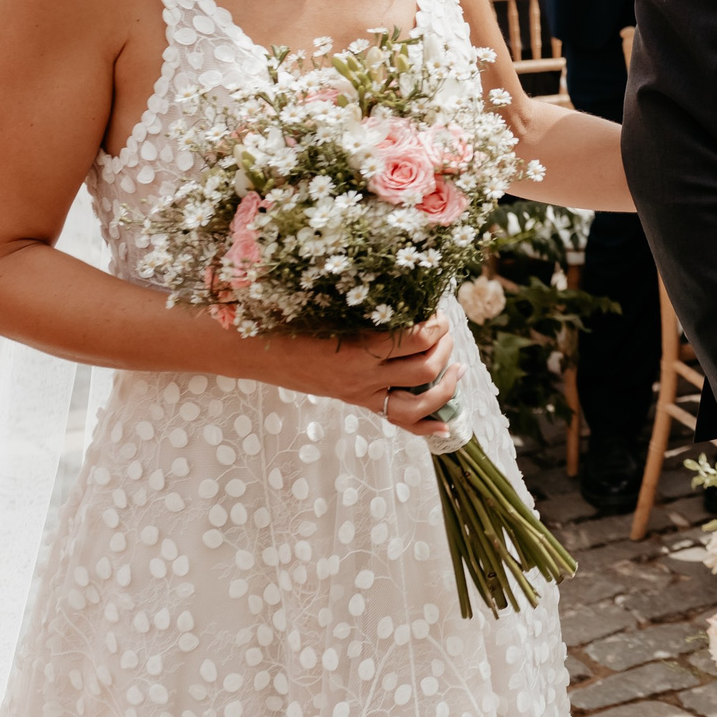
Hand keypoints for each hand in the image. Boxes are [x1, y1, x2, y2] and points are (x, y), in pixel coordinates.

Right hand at [258, 314, 461, 435]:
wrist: (257, 352)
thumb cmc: (290, 319)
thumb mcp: (328, 306)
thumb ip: (367, 304)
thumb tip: (406, 290)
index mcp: (357, 349)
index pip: (414, 339)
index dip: (435, 324)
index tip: (438, 309)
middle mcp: (362, 377)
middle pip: (424, 369)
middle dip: (445, 347)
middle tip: (446, 329)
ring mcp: (361, 394)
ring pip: (417, 403)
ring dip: (446, 385)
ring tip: (459, 367)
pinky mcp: (358, 402)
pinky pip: (397, 421)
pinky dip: (426, 425)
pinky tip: (447, 425)